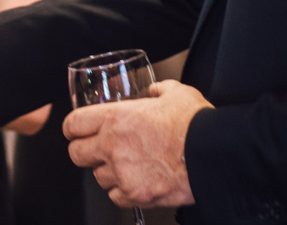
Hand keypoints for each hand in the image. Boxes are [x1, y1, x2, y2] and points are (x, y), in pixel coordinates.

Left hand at [63, 79, 210, 208]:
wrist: (215, 155)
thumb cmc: (196, 124)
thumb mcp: (176, 92)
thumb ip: (158, 89)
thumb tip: (153, 90)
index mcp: (115, 118)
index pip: (73, 124)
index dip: (72, 127)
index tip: (76, 130)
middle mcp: (112, 146)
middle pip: (76, 154)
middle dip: (84, 151)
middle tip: (95, 149)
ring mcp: (122, 173)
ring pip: (97, 177)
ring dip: (107, 171)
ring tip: (124, 165)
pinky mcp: (136, 195)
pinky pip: (115, 196)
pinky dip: (122, 191)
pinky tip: (134, 181)